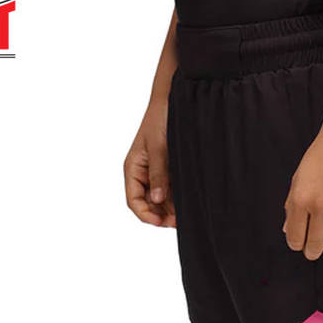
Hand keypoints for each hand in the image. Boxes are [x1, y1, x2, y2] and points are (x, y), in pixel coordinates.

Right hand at [124, 100, 175, 226]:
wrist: (174, 100)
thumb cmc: (160, 118)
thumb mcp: (158, 147)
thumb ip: (158, 174)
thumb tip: (156, 199)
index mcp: (133, 169)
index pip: (134, 201)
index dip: (146, 215)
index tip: (161, 222)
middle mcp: (143, 175)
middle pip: (149, 205)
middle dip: (162, 215)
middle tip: (179, 221)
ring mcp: (157, 174)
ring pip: (161, 201)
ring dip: (172, 210)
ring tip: (187, 214)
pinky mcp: (170, 172)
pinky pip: (172, 192)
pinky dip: (179, 200)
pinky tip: (189, 203)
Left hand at [284, 122, 322, 259]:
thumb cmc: (321, 156)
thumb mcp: (299, 179)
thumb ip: (292, 207)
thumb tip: (289, 232)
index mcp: (301, 200)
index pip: (295, 240)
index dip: (298, 244)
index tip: (302, 240)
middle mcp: (321, 206)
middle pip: (315, 248)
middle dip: (313, 251)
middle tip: (315, 247)